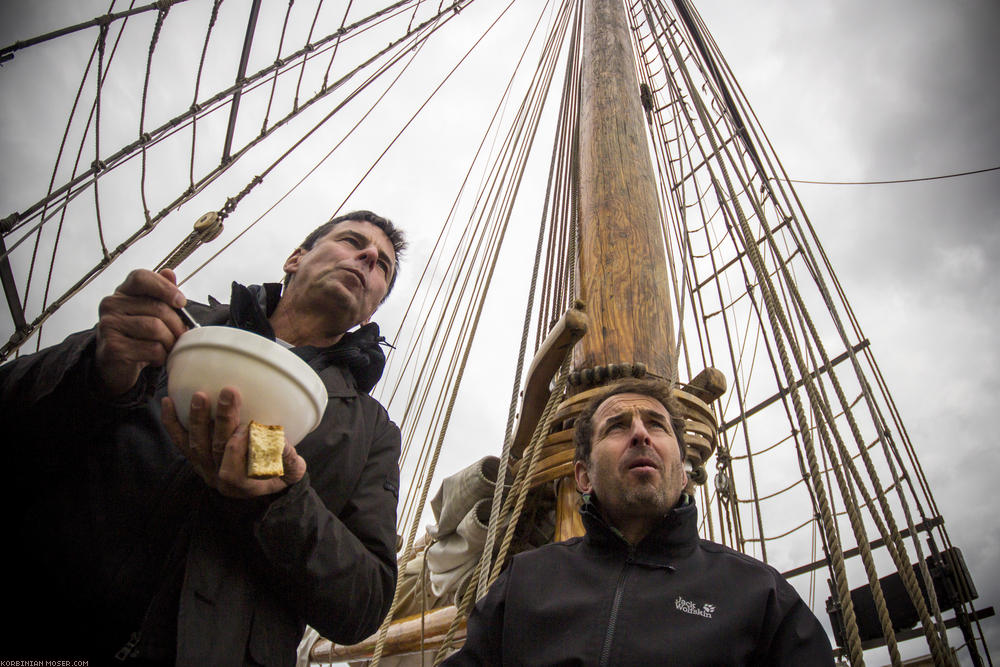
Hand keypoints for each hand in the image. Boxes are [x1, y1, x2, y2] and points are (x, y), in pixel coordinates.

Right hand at [95, 268, 187, 396]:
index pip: (141, 277)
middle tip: (181, 335)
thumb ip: (160, 293)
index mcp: (122, 292)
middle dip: (177, 324)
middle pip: (157, 307)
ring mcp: (109, 326)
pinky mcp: (113, 348)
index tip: (181, 302)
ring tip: (168, 347)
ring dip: (170, 341)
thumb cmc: (137, 337)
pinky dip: (161, 356)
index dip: (165, 287)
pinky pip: (151, 348)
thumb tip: (170, 273)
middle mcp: (111, 305)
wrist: (114, 367)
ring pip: (156, 328)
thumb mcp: (149, 313)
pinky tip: (156, 358)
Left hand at [161, 386, 306, 497]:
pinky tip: (167, 401)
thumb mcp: (292, 473)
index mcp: (241, 485)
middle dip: (223, 419)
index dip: (239, 447)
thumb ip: (291, 460)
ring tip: (201, 395)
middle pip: (215, 449)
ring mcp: (203, 467)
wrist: (256, 488)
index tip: (253, 426)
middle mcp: (217, 478)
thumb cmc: (278, 475)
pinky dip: (172, 422)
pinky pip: (178, 441)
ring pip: (195, 444)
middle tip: (229, 392)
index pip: (232, 470)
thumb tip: (281, 440)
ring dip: (198, 418)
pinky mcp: (194, 456)